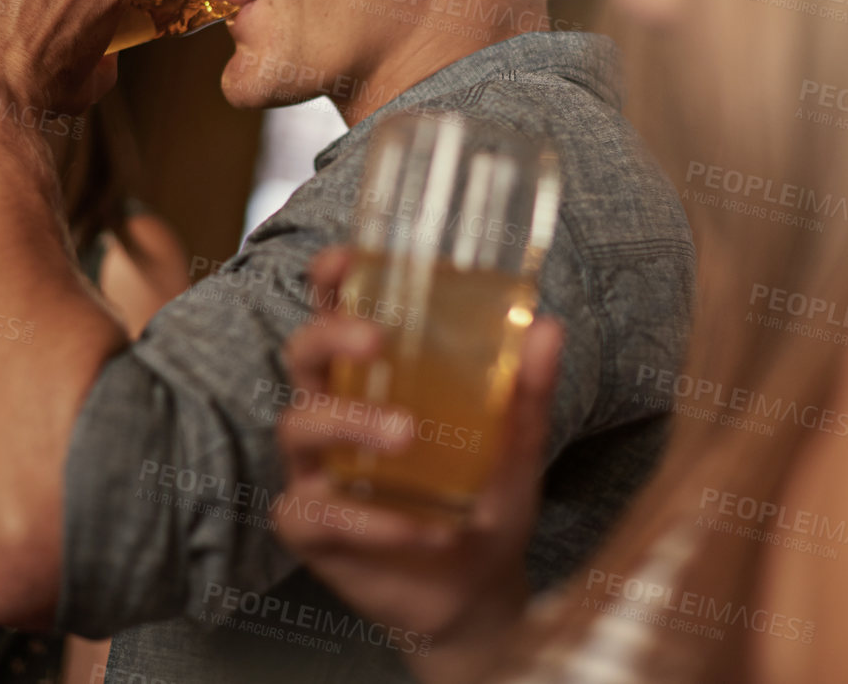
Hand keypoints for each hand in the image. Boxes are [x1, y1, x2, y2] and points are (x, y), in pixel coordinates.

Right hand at [273, 248, 559, 678]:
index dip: (329, 280)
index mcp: (371, 377)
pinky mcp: (312, 529)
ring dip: (352, 423)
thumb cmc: (484, 497)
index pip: (334, 313)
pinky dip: (371, 518)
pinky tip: (423, 525)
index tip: (343, 258)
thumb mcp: (516, 444)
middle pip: (301, 355)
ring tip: (408, 435)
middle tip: (377, 337)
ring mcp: (316, 471)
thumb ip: (527, 391)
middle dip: (330, 336)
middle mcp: (333, 414)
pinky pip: (318, 514)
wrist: (477, 588)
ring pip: (300, 427)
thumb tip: (547, 327)